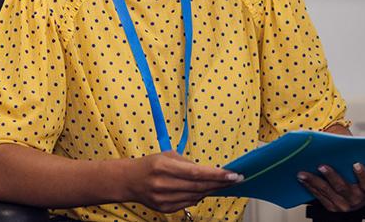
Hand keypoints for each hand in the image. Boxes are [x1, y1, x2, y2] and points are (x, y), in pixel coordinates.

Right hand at [123, 151, 243, 212]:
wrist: (129, 180)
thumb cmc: (150, 165)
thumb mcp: (167, 156)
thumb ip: (188, 163)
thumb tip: (210, 171)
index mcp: (163, 166)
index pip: (196, 173)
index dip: (217, 175)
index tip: (233, 174)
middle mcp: (162, 184)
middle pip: (199, 186)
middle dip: (220, 183)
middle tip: (235, 180)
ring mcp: (163, 198)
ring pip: (196, 196)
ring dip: (211, 190)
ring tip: (222, 184)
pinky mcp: (164, 208)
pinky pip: (188, 203)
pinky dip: (198, 196)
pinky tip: (203, 190)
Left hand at [298, 163, 364, 212]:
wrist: (357, 199)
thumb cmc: (362, 180)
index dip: (362, 174)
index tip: (356, 163)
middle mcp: (356, 200)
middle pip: (342, 188)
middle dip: (331, 176)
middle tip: (321, 166)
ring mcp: (343, 205)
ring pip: (327, 192)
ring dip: (313, 181)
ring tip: (302, 173)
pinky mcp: (331, 207)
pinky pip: (318, 197)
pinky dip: (309, 187)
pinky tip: (302, 178)